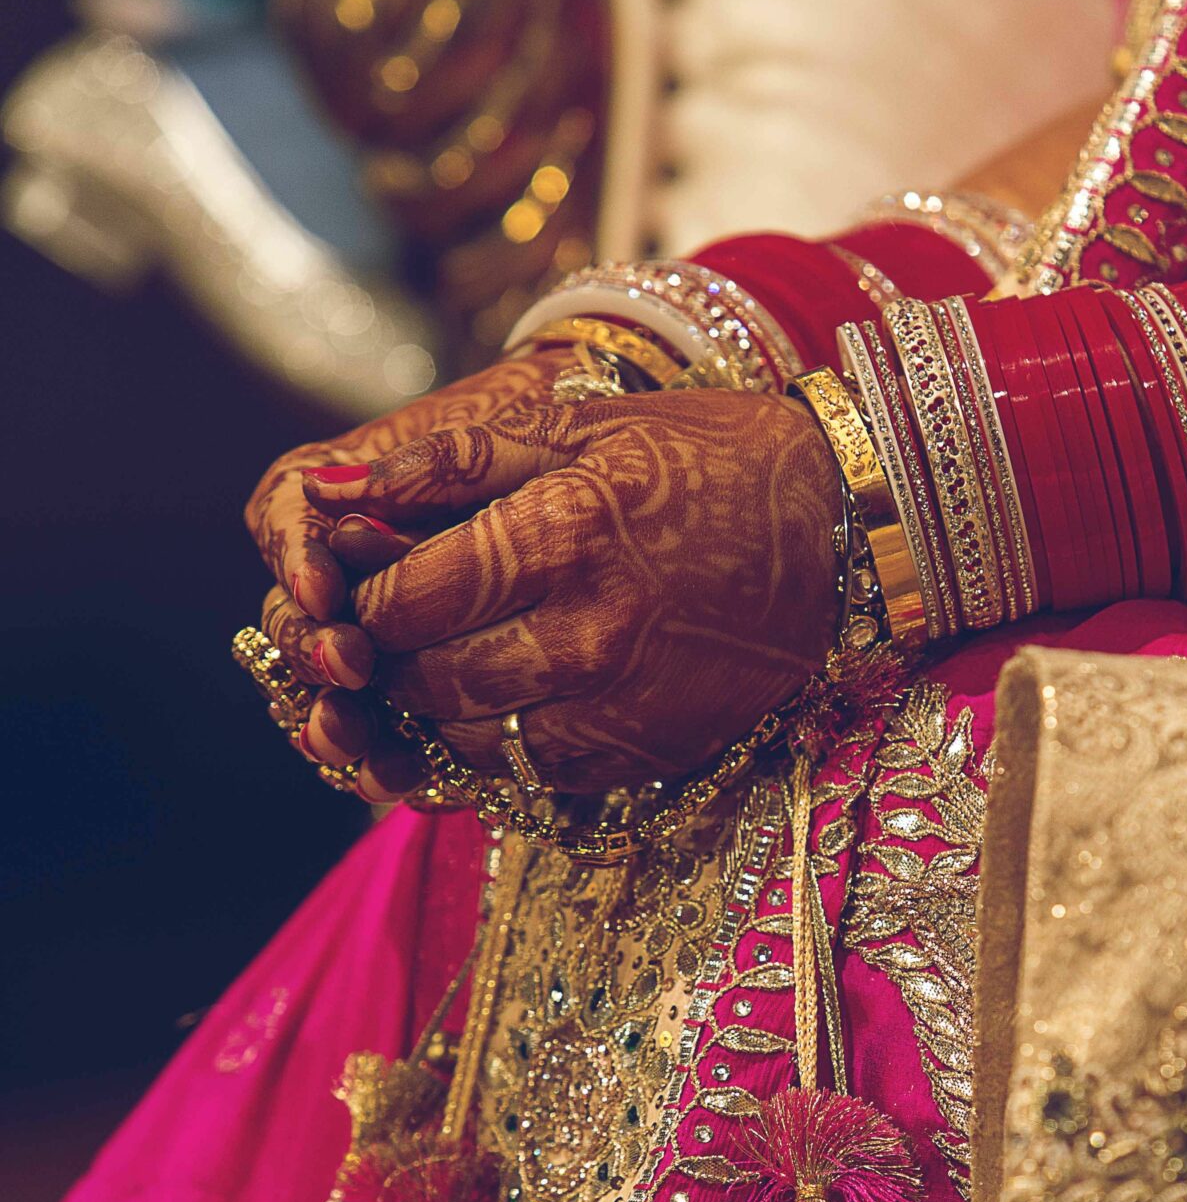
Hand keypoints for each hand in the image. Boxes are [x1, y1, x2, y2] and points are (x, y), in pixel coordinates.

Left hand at [259, 375, 842, 798]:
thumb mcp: (580, 429)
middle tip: (385, 631)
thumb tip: (330, 493)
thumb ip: (451, 462)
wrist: (840, 532)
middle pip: (426, 678)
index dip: (362, 595)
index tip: (359, 580)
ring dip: (435, 708)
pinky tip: (510, 696)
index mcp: (561, 536)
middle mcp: (586, 634)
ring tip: (444, 660)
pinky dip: (500, 742)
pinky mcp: (644, 751)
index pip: (404, 598)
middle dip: (387, 659)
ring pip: (471, 738)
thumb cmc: (705, 461)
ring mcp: (619, 704)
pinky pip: (532, 772)